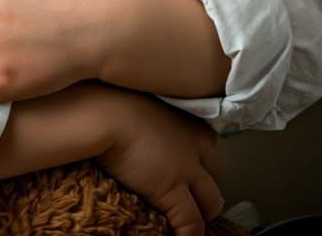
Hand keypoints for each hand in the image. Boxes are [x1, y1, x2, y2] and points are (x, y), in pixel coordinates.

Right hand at [97, 91, 224, 235]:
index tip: (194, 170)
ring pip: (211, 202)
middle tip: (198, 201)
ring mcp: (187, 168)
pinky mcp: (172, 191)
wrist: (103, 112)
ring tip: (193, 226)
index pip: (209, 145)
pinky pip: (191, 224)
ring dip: (203, 216)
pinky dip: (188, 235)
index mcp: (186, 119)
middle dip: (210, 188)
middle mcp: (195, 143)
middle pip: (218, 173)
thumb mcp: (138, 103)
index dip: (203, 162)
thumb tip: (136, 123)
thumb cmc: (111, 100)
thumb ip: (148, 118)